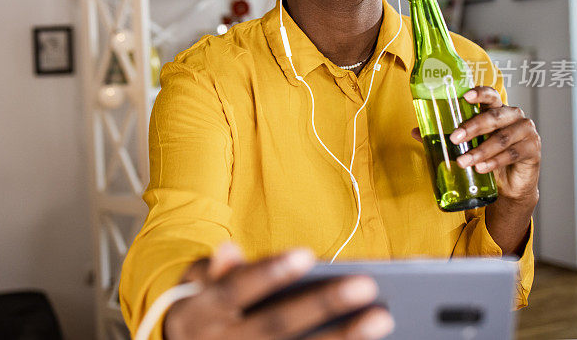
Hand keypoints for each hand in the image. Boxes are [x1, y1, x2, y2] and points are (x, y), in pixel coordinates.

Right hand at [163, 242, 393, 339]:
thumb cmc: (203, 312)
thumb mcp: (194, 288)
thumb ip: (213, 271)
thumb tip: (228, 250)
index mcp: (200, 313)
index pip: (235, 290)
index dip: (269, 273)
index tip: (307, 253)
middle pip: (276, 326)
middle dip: (321, 305)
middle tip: (366, 285)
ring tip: (382, 318)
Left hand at [411, 86, 540, 202]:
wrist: (509, 185)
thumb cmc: (486, 157)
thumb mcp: (466, 145)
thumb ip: (443, 136)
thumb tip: (414, 131)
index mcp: (497, 109)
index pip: (490, 95)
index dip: (479, 93)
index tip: (464, 96)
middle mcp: (514, 116)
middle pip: (495, 116)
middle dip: (473, 127)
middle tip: (454, 138)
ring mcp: (526, 132)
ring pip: (502, 138)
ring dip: (481, 150)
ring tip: (463, 162)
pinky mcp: (533, 150)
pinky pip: (512, 154)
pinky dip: (494, 162)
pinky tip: (480, 168)